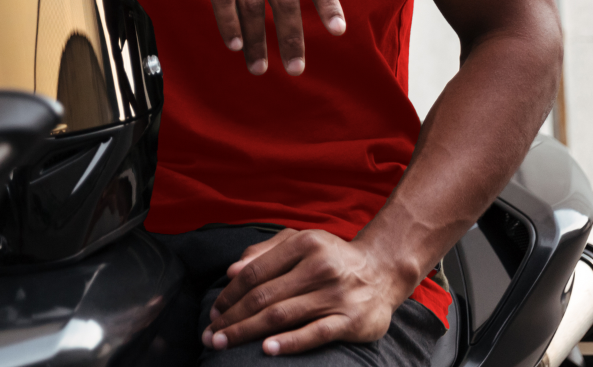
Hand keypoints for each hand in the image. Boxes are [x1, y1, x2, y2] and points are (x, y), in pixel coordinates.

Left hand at [200, 229, 409, 354]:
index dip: (230, 294)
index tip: (214, 312)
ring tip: (224, 344)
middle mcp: (320, 266)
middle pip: (263, 296)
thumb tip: (231, 272)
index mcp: (305, 244)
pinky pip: (314, 333)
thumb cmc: (331, 258)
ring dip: (248, 332)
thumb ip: (265, 252)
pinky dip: (288, 342)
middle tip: (210, 336)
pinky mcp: (350, 320)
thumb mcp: (300, 243)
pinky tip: (267, 350)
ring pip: (281, 315)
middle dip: (232, 318)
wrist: (383, 272)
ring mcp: (336, 294)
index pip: (255, 272)